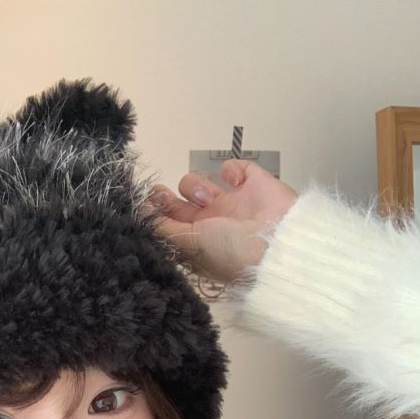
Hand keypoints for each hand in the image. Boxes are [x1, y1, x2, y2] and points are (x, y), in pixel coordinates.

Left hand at [141, 159, 298, 284]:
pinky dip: (231, 169)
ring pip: (200, 183)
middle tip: (158, 193)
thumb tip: (141, 219)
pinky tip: (235, 182)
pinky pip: (234, 167)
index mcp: (197, 241)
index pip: (169, 224)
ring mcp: (232, 203)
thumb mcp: (190, 244)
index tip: (144, 202)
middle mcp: (212, 223)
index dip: (155, 213)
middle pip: (179, 204)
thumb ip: (164, 230)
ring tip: (208, 199)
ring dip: (197, 186)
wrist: (278, 243)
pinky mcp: (252, 184)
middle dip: (166, 198)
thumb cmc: (231, 251)